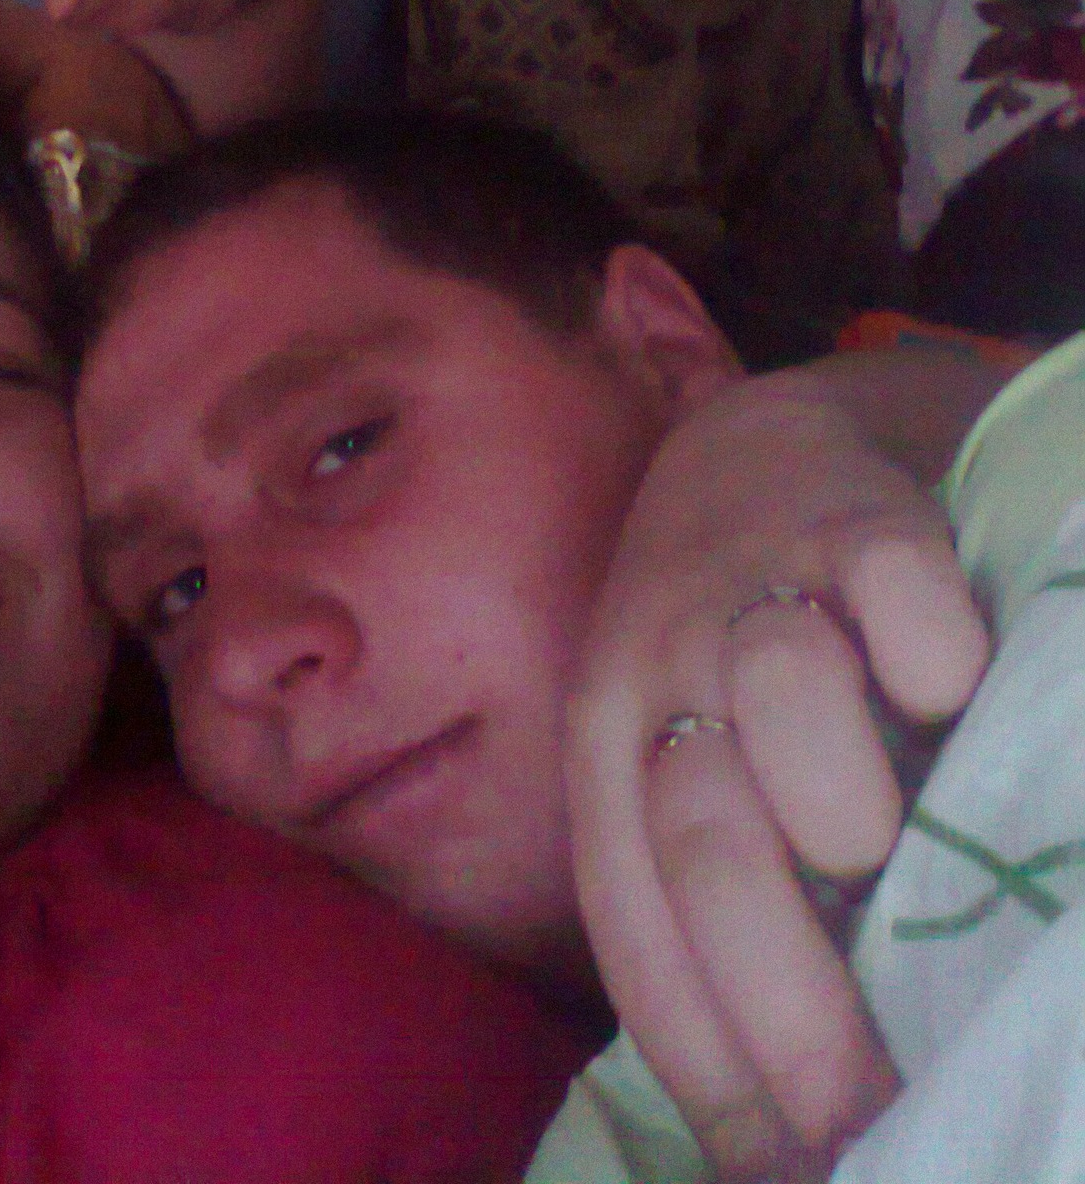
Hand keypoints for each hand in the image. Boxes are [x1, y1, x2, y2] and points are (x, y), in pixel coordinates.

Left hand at [564, 353, 996, 1180]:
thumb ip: (706, 886)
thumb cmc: (715, 640)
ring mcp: (753, 581)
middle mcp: (659, 666)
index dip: (708, 1054)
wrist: (751, 445)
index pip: (633, 924)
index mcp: (606, 748)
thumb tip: (773, 1113)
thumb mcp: (676, 754)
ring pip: (776, 696)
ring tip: (878, 846)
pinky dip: (931, 647)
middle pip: (705, 837)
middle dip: (788, 997)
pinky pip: (893, 585)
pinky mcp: (852, 511)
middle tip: (867, 1106)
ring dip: (837, 799)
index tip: (789, 1157)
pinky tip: (953, 688)